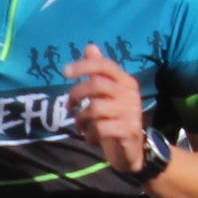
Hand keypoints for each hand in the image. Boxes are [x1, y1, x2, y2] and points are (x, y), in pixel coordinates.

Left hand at [66, 44, 146, 173]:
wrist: (133, 151)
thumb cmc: (115, 120)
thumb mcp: (106, 96)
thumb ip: (99, 73)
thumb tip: (90, 46)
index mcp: (126, 82)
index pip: (106, 65)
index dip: (85, 65)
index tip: (65, 72)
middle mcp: (131, 94)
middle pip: (96, 85)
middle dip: (75, 95)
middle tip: (69, 107)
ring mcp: (131, 112)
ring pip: (95, 108)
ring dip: (81, 120)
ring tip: (81, 127)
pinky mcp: (129, 130)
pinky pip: (100, 128)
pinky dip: (90, 135)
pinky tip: (92, 139)